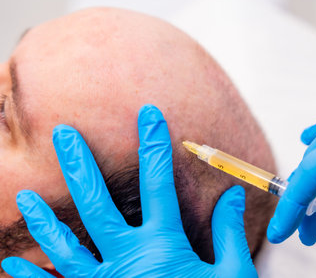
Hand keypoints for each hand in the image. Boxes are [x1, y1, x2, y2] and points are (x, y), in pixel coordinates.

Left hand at [1, 105, 256, 277]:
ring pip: (66, 246)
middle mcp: (129, 259)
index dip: (154, 144)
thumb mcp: (232, 274)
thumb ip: (229, 232)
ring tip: (24, 195)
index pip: (159, 182)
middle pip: (98, 204)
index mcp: (165, 246)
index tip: (148, 114)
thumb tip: (233, 195)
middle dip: (80, 164)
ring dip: (44, 219)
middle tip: (64, 134)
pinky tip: (13, 266)